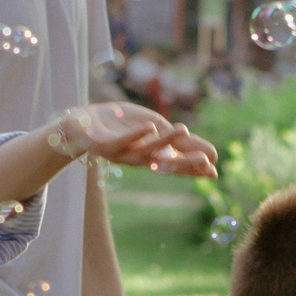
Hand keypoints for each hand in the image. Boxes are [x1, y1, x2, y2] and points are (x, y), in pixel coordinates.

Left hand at [51, 102, 218, 179]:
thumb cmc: (120, 126)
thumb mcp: (155, 129)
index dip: (194, 169)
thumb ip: (179, 142)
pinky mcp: (104, 144)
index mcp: (151, 156)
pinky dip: (136, 135)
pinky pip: (121, 141)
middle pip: (164, 163)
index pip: (176, 165)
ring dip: (165, 141)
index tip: (214, 172)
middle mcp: (138, 158)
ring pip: (145, 151)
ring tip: (184, 130)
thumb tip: (213, 155)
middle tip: (206, 162)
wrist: (81, 123)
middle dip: (184, 162)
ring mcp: (121, 152)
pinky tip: (151, 127)